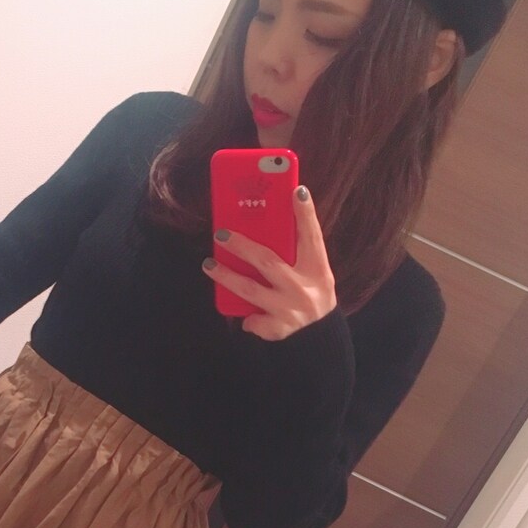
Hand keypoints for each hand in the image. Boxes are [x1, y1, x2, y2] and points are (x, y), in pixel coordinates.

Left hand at [202, 187, 336, 340]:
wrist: (319, 337)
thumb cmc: (309, 294)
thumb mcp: (313, 273)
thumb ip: (295, 253)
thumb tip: (264, 224)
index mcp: (317, 269)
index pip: (312, 237)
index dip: (305, 214)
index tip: (297, 190)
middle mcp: (304, 287)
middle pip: (267, 261)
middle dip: (241, 246)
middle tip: (220, 234)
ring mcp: (290, 309)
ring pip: (250, 289)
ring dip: (226, 276)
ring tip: (208, 264)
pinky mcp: (279, 328)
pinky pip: (253, 319)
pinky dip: (247, 318)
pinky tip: (243, 316)